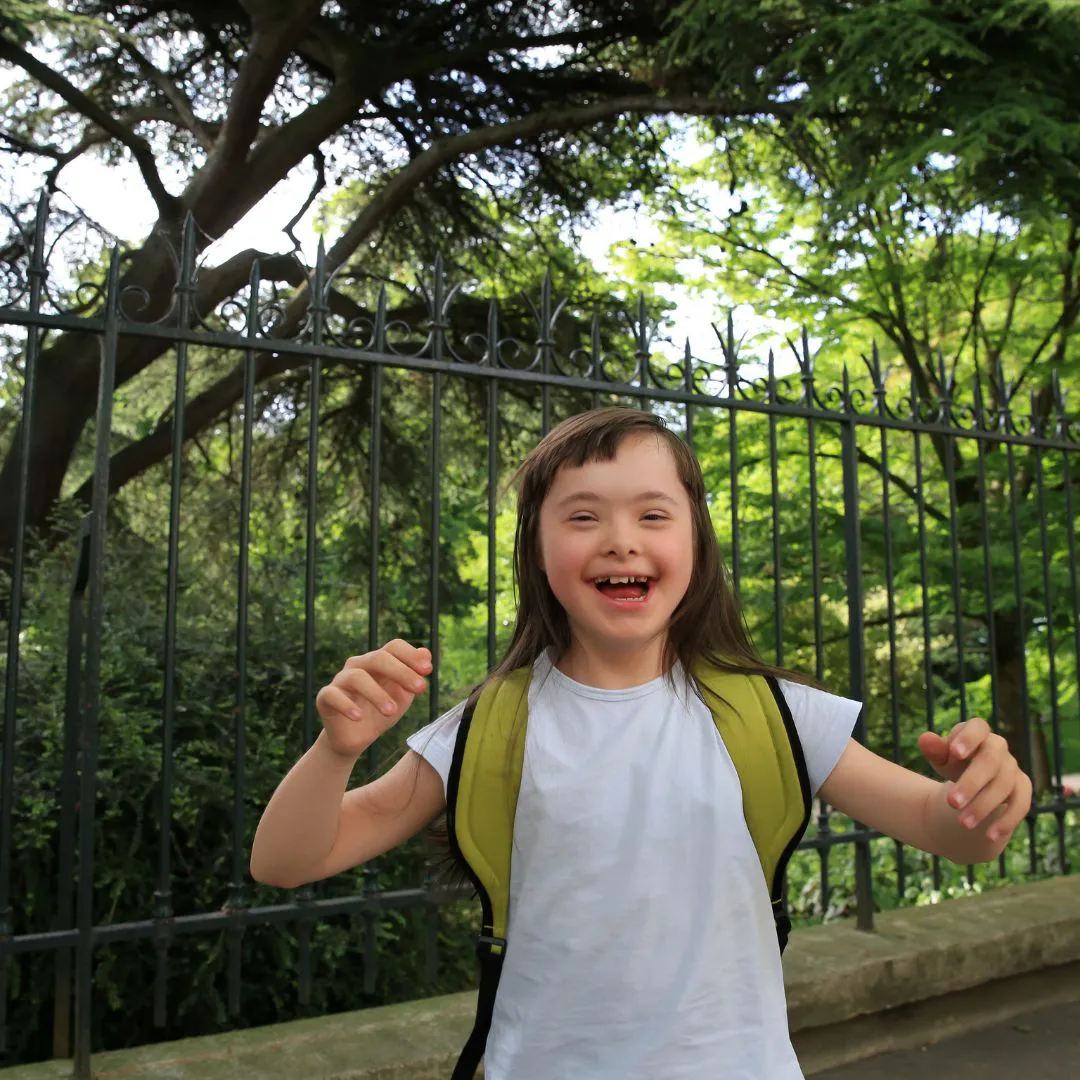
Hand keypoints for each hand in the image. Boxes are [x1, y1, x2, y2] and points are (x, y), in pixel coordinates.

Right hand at [315, 639, 431, 760]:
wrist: (356, 739)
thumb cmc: (380, 712)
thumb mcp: (402, 696)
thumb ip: (413, 676)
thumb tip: (426, 653)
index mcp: (378, 662)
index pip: (393, 647)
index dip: (411, 655)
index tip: (428, 670)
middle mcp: (358, 665)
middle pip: (378, 658)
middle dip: (401, 672)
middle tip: (419, 688)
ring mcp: (340, 680)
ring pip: (357, 677)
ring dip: (377, 694)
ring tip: (392, 711)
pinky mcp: (325, 698)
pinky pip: (332, 695)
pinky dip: (346, 705)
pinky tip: (358, 717)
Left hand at [918, 719, 1031, 842]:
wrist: (974, 779)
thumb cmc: (953, 762)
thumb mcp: (941, 757)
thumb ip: (934, 749)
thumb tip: (924, 739)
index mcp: (978, 731)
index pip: (978, 727)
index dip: (969, 738)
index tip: (954, 753)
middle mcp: (999, 747)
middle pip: (990, 762)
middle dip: (971, 783)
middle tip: (951, 803)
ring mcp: (1013, 767)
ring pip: (1004, 785)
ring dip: (984, 806)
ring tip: (962, 824)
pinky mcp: (1023, 788)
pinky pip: (1022, 804)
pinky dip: (1007, 821)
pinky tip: (990, 835)